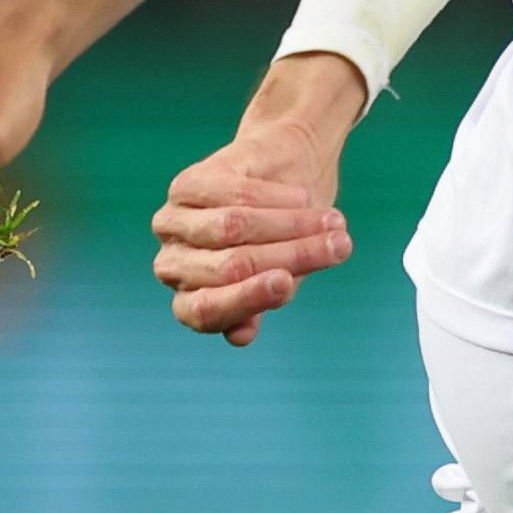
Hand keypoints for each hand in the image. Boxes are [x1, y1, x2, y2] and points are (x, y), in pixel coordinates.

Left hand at [151, 56, 369, 344]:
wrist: (284, 176)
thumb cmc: (283, 241)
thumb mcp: (282, 277)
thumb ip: (264, 301)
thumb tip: (240, 336)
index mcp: (192, 305)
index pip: (205, 311)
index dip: (246, 299)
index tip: (287, 282)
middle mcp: (173, 266)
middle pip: (229, 266)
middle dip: (290, 255)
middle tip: (339, 246)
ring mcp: (174, 225)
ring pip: (232, 228)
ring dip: (292, 225)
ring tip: (334, 222)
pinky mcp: (186, 187)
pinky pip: (234, 194)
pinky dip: (277, 197)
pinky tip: (304, 198)